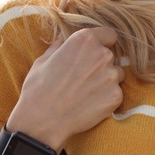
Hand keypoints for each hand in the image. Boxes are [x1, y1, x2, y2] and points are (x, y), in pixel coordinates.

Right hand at [6, 25, 122, 148]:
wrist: (43, 120)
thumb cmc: (39, 88)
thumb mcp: (43, 60)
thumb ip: (59, 47)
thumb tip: (63, 41)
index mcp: (85, 40)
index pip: (109, 34)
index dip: (103, 42)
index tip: (96, 51)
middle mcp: (102, 55)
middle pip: (110, 56)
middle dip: (100, 64)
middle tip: (83, 77)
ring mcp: (111, 76)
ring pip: (116, 74)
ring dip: (106, 80)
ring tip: (85, 92)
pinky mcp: (116, 96)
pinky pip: (116, 93)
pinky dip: (106, 98)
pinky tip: (89, 104)